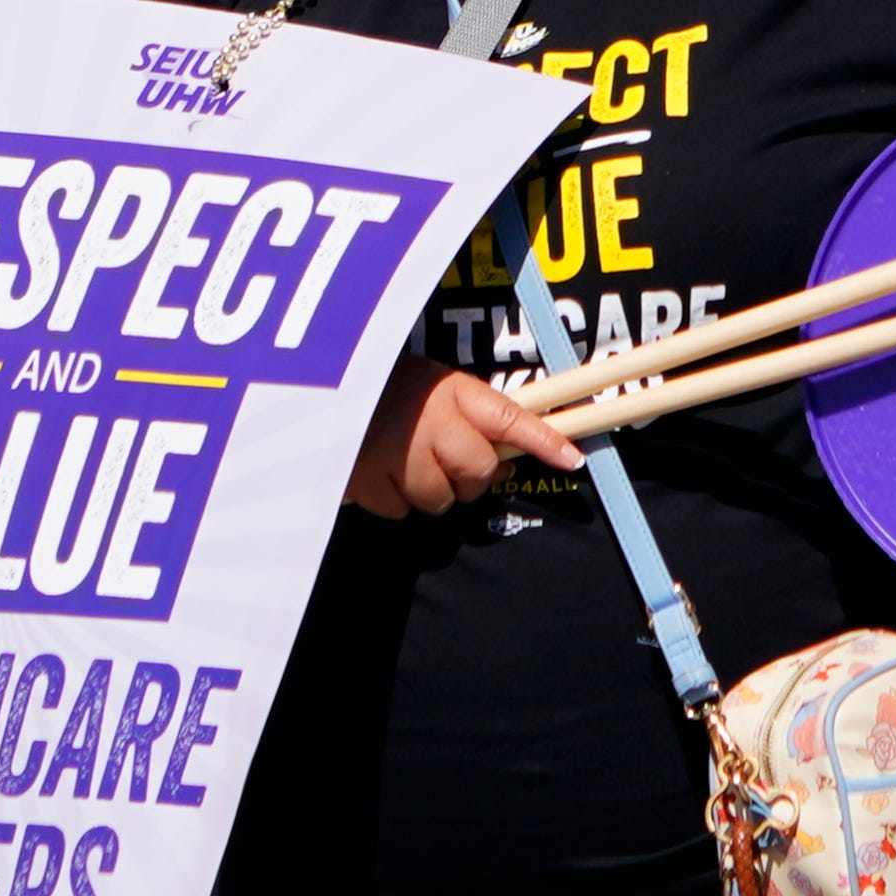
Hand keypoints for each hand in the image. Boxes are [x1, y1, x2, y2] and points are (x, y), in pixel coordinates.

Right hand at [347, 357, 580, 519]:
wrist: (322, 385)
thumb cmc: (391, 389)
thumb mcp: (436, 388)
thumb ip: (474, 422)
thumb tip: (507, 469)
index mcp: (452, 391)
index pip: (510, 417)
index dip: (544, 440)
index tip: (573, 459)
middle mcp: (429, 420)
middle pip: (478, 473)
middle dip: (470, 476)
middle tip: (446, 458)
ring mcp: (397, 452)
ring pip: (441, 500)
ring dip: (431, 489)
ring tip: (407, 458)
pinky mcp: (366, 481)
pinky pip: (401, 511)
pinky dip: (395, 498)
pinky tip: (382, 469)